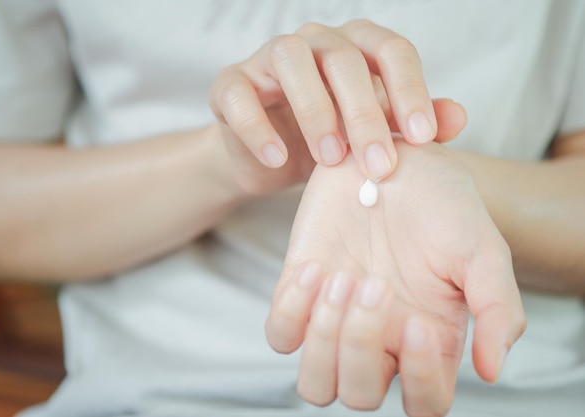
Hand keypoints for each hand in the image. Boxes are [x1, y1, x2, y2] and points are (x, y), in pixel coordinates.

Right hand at [209, 20, 464, 195]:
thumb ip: (410, 125)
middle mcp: (313, 42)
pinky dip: (257, 126)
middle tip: (379, 166)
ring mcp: (267, 59)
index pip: (391, 51)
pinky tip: (275, 158)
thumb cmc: (327, 142)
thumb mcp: (373, 136)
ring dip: (315, 111)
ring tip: (330, 160)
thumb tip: (457, 118)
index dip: (410, 90)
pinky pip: (239, 94)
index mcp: (355, 47)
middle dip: (365, 114)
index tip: (423, 138)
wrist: (267, 158)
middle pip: (344, 57)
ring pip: (291, 60)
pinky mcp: (229, 84)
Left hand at [265, 142, 525, 415]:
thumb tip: (491, 371)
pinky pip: (280, 335)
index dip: (421, 381)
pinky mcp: (299, 291)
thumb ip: (497, 309)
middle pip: (359, 396)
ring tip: (342, 277)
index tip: (419, 323)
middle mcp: (380, 338)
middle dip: (360, 347)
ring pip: (315, 382)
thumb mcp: (483, 249)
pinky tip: (316, 267)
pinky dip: (291, 311)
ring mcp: (335, 318)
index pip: (425, 402)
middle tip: (376, 284)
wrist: (393, 157)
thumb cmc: (442, 203)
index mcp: (429, 339)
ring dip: (325, 338)